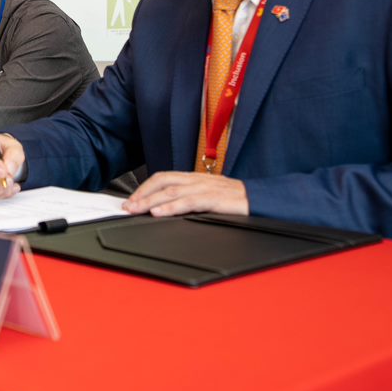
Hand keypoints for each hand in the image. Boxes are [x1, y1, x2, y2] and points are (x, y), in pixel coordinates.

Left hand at [123, 171, 248, 216]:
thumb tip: (167, 209)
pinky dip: (171, 206)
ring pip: (172, 190)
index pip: (164, 178)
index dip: (145, 188)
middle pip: (162, 181)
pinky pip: (190, 201)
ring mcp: (207, 187)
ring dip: (150, 201)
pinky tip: (159, 213)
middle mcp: (198, 180)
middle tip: (127, 206)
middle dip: (142, 193)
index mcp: (196, 178)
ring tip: (136, 209)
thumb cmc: (238, 201)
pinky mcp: (216, 199)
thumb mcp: (211, 198)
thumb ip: (191, 200)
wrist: (264, 200)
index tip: (132, 200)